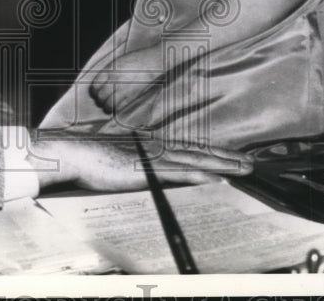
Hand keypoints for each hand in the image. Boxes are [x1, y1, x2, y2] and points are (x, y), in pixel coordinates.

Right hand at [28, 134, 251, 191]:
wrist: (71, 152)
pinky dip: (200, 174)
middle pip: (200, 152)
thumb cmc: (89, 155)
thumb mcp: (118, 158)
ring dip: (222, 165)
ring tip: (244, 170)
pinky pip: (178, 173)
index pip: (189, 148)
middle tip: (252, 164)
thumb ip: (136, 162)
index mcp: (151, 145)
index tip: (233, 157)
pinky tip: (216, 178)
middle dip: (227, 158)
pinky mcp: (146, 170)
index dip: (214, 152)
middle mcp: (157, 148)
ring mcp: (153, 158)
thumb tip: (147, 169)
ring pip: (196, 161)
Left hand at [89, 46, 162, 113]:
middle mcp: (114, 80)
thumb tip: (102, 81)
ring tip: (109, 105)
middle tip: (102, 100)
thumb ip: (109, 71)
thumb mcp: (119, 61)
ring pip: (108, 104)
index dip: (94, 90)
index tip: (96, 92)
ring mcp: (123, 89)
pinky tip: (117, 106)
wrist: (153, 61)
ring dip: (107, 106)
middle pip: (100, 96)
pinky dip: (116, 108)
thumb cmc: (138, 59)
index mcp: (110, 70)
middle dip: (100, 99)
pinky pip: (119, 107)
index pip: (95, 85)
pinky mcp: (132, 96)